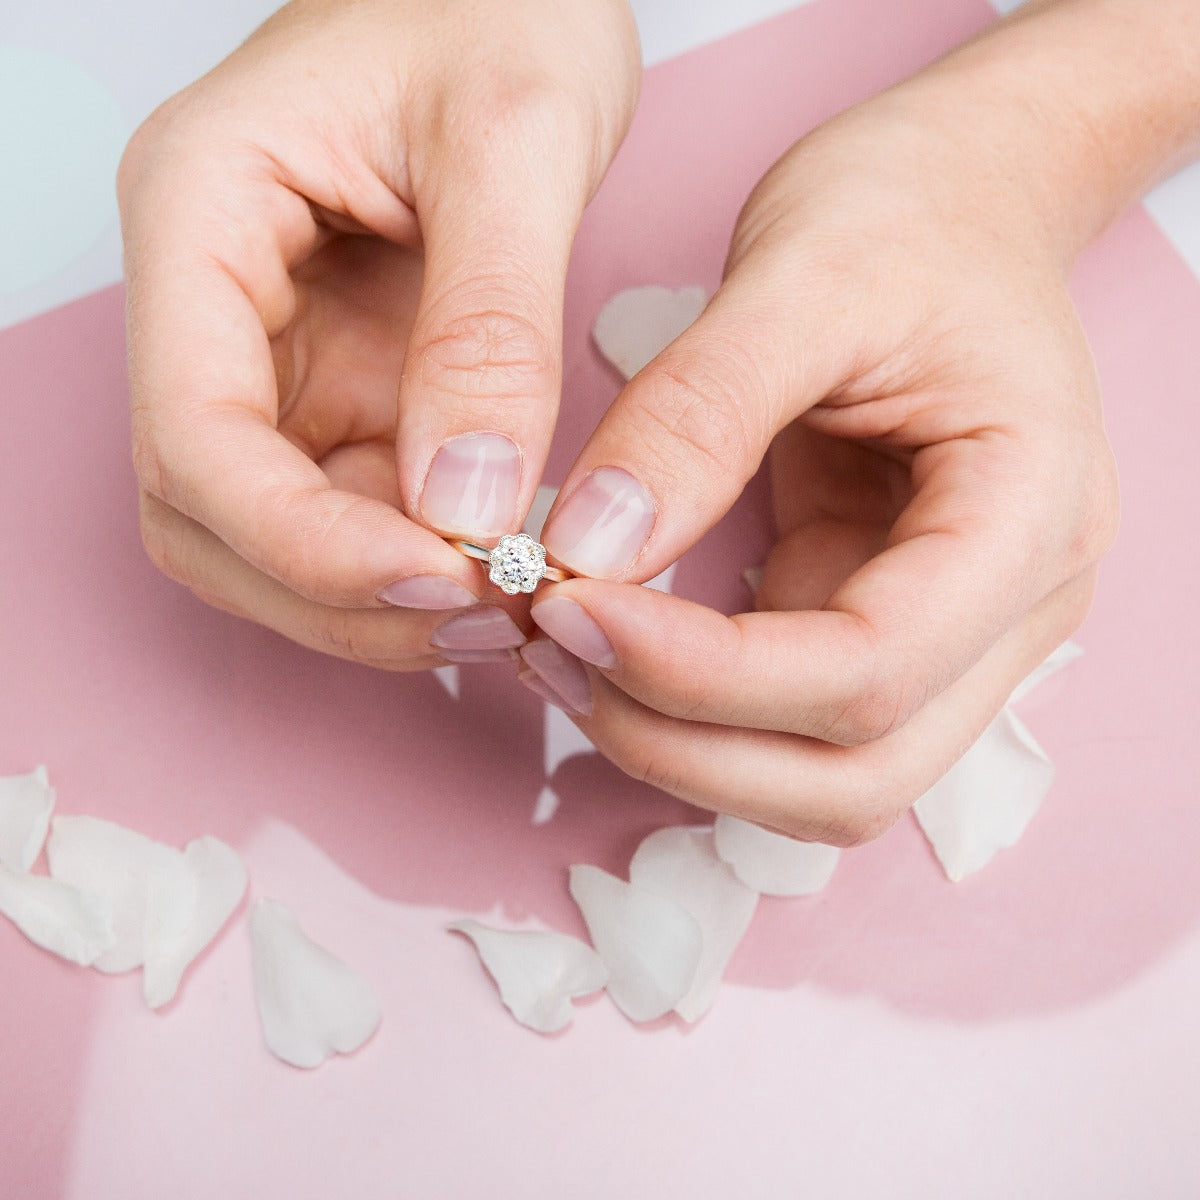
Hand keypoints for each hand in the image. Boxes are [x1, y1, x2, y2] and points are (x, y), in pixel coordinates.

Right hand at [119, 0, 639, 666]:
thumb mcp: (513, 139)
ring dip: (375, 599)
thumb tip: (463, 503)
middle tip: (482, 616)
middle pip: (212, 514)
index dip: (302, 542)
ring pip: (273, 536)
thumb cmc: (497, 4)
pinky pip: (352, 512)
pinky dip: (417, 565)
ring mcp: (278, 355)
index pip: (193, 436)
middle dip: (336, 593)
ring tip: (505, 609)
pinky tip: (502, 572)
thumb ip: (487, 324)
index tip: (437, 578)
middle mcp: (217, 303)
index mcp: (201, 213)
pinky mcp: (346, 387)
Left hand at [521, 70, 1123, 843]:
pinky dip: (683, 707)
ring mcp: (946, 631)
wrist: (957, 199)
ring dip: (681, 748)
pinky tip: (594, 639)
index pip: (871, 669)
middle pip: (853, 775)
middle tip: (547, 649)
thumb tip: (590, 551)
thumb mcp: (804, 276)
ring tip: (555, 652)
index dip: (708, 674)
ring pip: (819, 780)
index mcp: (1029, 518)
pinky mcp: (871, 620)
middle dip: (685, 743)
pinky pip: (781, 720)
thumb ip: (700, 414)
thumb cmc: (909, 214)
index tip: (566, 609)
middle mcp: (1010, 609)